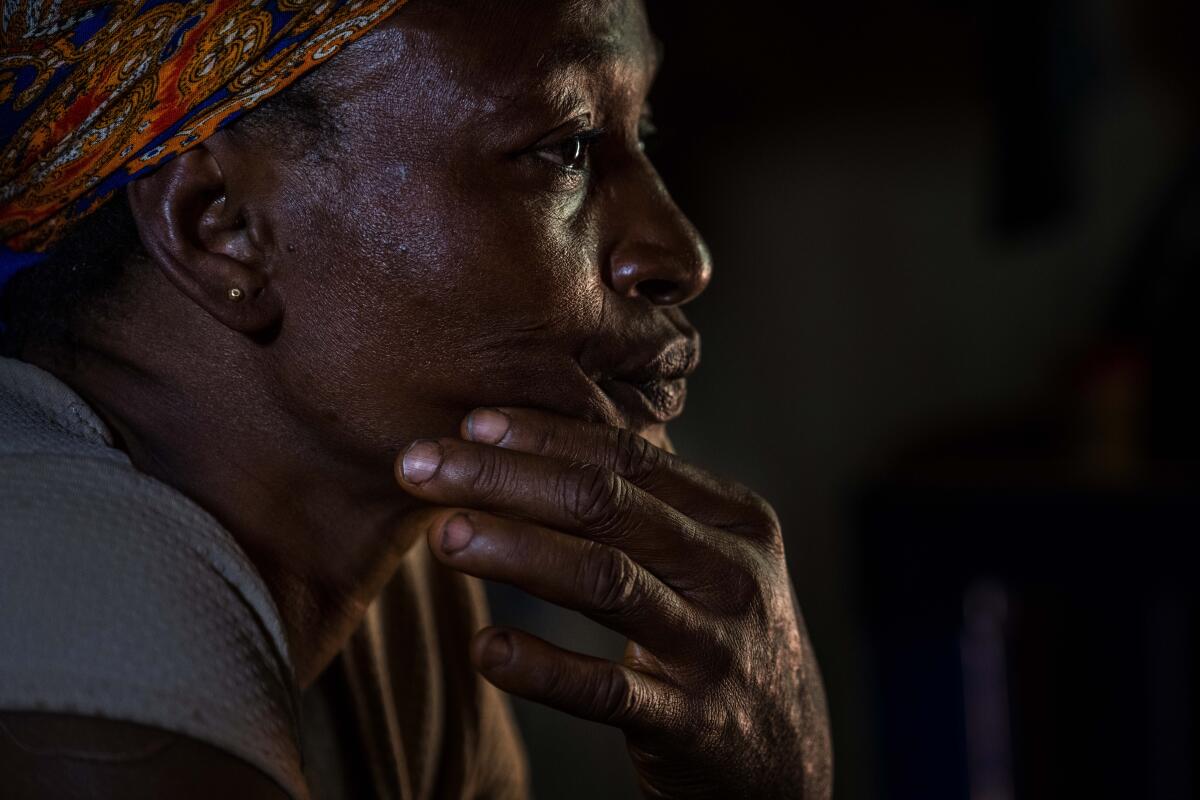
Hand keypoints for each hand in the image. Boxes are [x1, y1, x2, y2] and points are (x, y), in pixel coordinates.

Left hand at [394, 409, 832, 798]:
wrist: (785, 759)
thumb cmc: (721, 634)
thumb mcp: (709, 560)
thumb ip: (645, 508)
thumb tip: (526, 445)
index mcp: (736, 520)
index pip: (631, 459)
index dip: (546, 436)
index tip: (470, 422)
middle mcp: (731, 575)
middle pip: (607, 506)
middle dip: (507, 478)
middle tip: (421, 464)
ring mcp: (716, 649)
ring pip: (605, 582)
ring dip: (516, 551)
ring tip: (442, 534)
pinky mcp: (690, 723)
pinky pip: (607, 690)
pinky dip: (543, 667)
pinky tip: (485, 648)